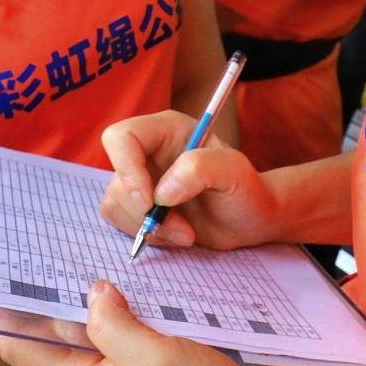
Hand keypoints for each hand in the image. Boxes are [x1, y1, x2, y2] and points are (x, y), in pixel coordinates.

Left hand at [0, 282, 287, 365]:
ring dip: (74, 308)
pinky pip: (114, 346)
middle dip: (35, 304)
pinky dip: (108, 318)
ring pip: (83, 343)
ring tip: (67, 264)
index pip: (22, 350)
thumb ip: (114, 326)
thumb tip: (92, 293)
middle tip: (27, 255)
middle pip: (49, 344)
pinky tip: (120, 295)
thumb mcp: (156, 360)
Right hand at [100, 111, 284, 249]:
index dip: (127, 169)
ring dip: (150, 227)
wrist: (250, 220)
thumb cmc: (247, 190)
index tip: (150, 201)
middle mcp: (148, 151)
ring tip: (186, 234)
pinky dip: (148, 235)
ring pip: (116, 203)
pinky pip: (121, 221)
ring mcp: (141, 179)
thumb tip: (161, 192)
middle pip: (117, 177)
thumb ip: (200, 169)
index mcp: (167, 129)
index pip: (122, 137)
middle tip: (182, 229)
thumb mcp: (235, 172)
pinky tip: (177, 235)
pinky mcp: (139, 205)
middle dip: (145, 212)